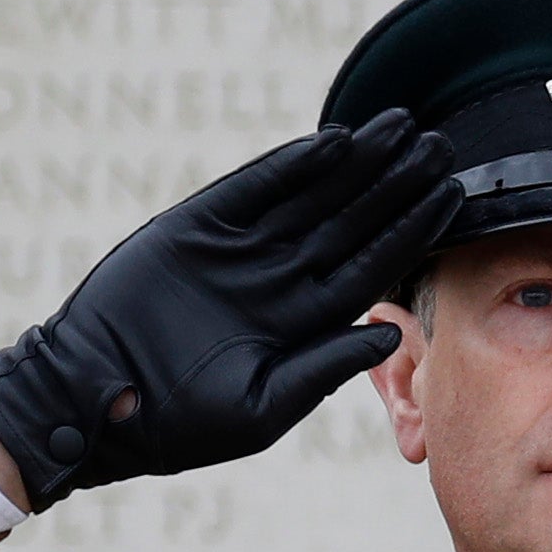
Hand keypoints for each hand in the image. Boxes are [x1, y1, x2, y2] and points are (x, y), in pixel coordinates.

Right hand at [0, 109, 458, 507]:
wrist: (98, 402)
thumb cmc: (180, 424)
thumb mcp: (262, 405)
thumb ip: (323, 367)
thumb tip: (389, 334)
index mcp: (304, 322)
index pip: (373, 266)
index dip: (412, 231)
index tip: (452, 198)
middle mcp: (280, 278)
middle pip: (352, 221)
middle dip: (396, 184)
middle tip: (440, 145)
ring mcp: (241, 249)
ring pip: (313, 195)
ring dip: (357, 163)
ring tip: (401, 128)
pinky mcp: (198, 226)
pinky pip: (254, 188)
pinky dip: (292, 165)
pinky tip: (335, 142)